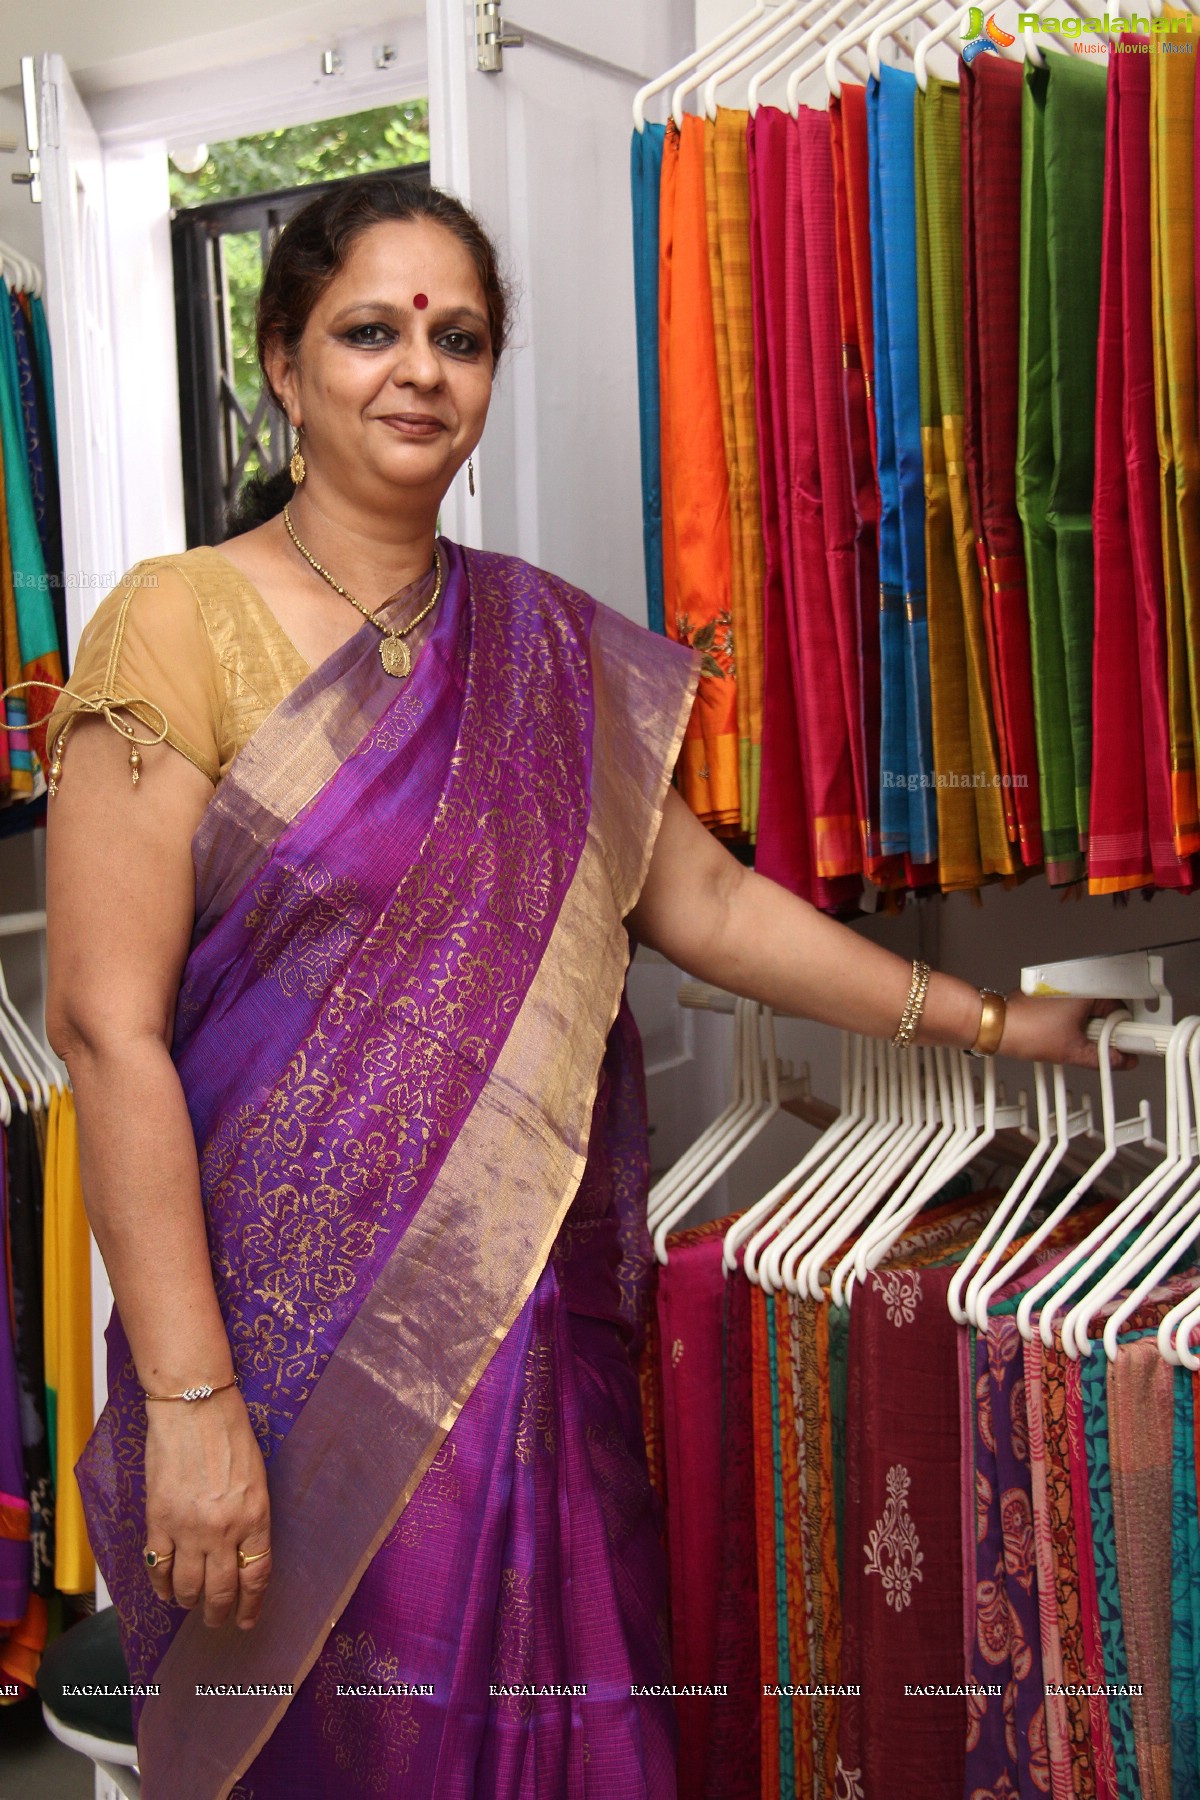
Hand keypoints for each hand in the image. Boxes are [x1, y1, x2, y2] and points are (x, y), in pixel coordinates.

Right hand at [143, 1384, 271, 1630]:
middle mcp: (224, 1530)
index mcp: (256, 1517)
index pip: (256, 1576)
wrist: (194, 1407)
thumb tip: (241, 1550)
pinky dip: (160, 1584)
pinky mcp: (158, 1520)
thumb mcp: (256, 1477)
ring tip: (189, 1604)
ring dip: (189, 1602)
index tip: (247, 1619)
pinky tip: (164, 1589)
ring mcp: (189, 1528)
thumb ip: (249, 1517)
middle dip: (219, 1613)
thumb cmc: (230, 1432)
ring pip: (187, 1586)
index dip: (251, 1604)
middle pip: (222, 1590)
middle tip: (217, 1621)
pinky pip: (157, 1566)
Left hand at [995, 993, 1135, 1071]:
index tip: (1129, 1047)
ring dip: (1089, 1028)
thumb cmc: (1025, 1028)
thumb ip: (1103, 1058)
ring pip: (1091, 1011)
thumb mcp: (1072, 1051)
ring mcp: (1064, 988)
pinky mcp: (1053, 994)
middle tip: (1095, 1048)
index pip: (1123, 1013)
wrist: (994, 1025)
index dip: (1125, 1034)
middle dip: (1104, 1032)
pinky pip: (1075, 1008)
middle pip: (1107, 1012)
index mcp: (1088, 990)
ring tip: (1073, 1041)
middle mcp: (1077, 983)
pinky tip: (1063, 1035)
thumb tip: (1121, 1060)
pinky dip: (1075, 1022)